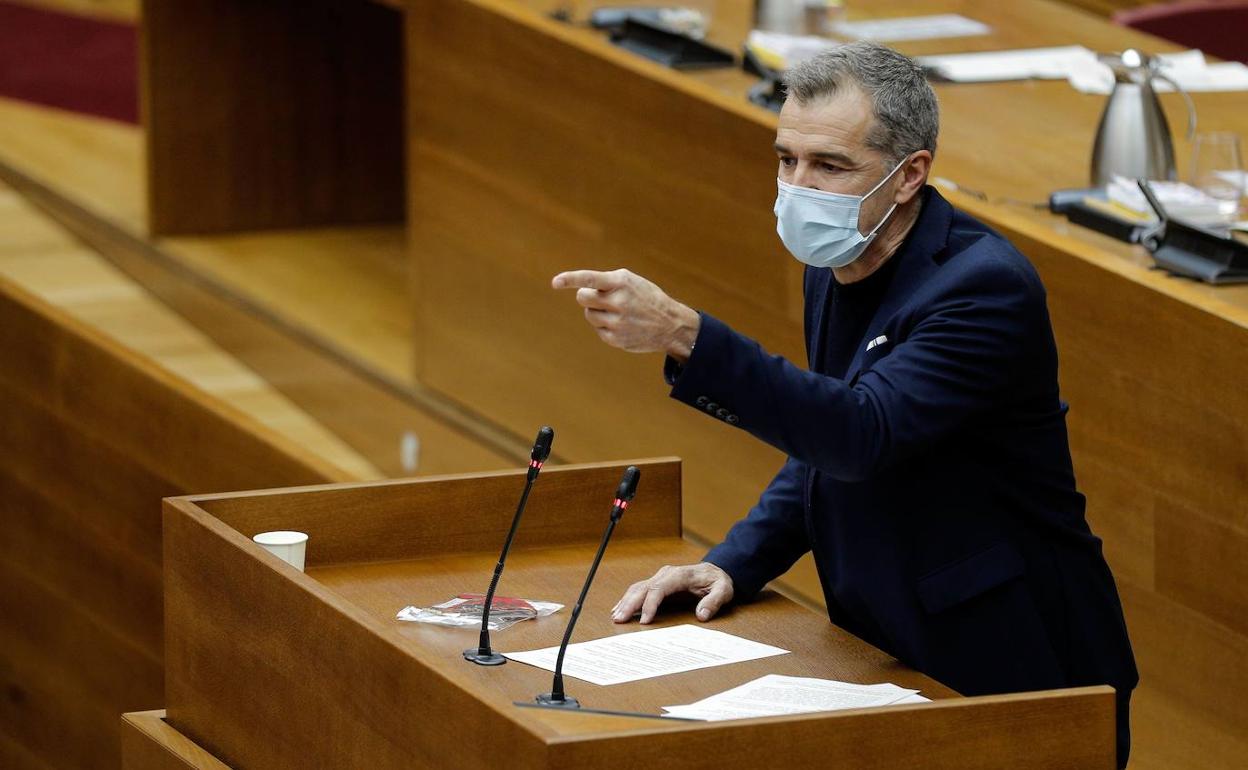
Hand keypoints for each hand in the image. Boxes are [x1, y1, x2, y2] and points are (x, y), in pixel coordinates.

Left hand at [551, 269, 699, 361]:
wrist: (669, 324)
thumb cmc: (645, 298)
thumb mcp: (630, 282)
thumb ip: (606, 283)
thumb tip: (579, 293)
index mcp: (621, 283)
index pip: (590, 279)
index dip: (570, 279)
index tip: (555, 282)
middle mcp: (618, 302)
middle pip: (582, 298)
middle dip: (588, 297)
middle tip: (603, 298)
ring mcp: (616, 322)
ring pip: (589, 314)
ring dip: (597, 311)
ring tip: (618, 312)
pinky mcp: (615, 339)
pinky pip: (597, 329)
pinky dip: (604, 326)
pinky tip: (621, 324)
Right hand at [611, 562, 733, 623]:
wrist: (716, 571)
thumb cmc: (718, 581)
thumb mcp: (723, 590)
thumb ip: (714, 601)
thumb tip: (702, 614)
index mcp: (680, 575)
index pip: (659, 588)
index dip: (650, 604)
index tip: (644, 620)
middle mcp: (666, 574)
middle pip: (643, 587)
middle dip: (630, 603)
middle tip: (619, 619)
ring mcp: (660, 577)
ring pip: (638, 588)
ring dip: (625, 601)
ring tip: (616, 616)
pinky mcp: (658, 583)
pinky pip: (640, 589)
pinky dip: (628, 599)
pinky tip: (620, 608)